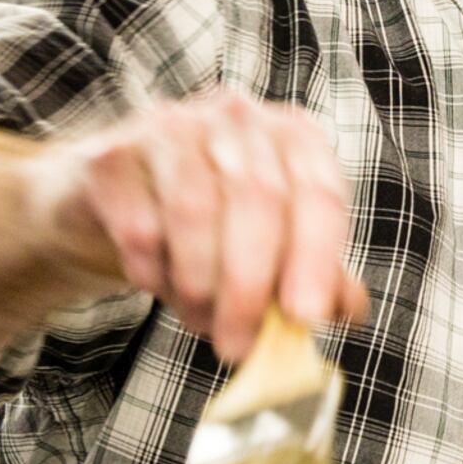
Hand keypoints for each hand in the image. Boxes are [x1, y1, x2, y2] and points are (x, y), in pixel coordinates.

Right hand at [35, 86, 366, 362]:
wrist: (116, 206)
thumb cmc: (212, 228)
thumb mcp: (273, 248)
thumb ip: (316, 275)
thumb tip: (349, 309)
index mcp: (294, 137)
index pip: (319, 193)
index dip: (315, 259)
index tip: (305, 317)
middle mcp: (238, 117)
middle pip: (258, 199)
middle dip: (249, 286)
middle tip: (239, 346)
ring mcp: (172, 126)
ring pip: (194, 209)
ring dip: (198, 282)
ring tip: (199, 321)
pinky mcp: (113, 155)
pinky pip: (137, 222)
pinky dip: (150, 270)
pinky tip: (154, 285)